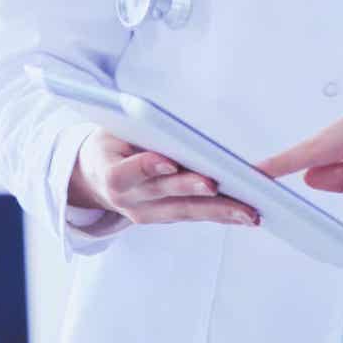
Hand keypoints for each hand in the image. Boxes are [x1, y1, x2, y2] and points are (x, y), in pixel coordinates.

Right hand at [68, 130, 258, 227]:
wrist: (94, 177)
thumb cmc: (110, 144)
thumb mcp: (111, 130)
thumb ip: (134, 130)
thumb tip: (165, 124)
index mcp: (110, 174)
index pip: (126, 173)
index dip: (146, 167)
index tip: (168, 162)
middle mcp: (129, 200)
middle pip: (164, 195)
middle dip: (192, 190)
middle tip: (216, 185)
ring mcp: (147, 214)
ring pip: (186, 212)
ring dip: (219, 212)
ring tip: (249, 211)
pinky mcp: (165, 218)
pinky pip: (195, 215)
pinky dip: (221, 215)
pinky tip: (246, 214)